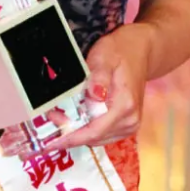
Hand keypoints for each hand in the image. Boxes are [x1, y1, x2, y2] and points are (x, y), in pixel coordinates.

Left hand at [45, 23, 152, 149]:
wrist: (140, 50)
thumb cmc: (120, 51)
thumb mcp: (105, 56)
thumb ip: (98, 76)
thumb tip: (94, 95)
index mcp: (125, 105)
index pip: (94, 131)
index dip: (71, 136)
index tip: (51, 140)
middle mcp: (130, 119)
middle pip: (94, 137)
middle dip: (70, 134)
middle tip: (49, 122)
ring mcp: (130, 124)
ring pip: (98, 138)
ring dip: (77, 133)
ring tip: (59, 120)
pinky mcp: (127, 124)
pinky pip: (103, 134)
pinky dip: (87, 130)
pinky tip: (75, 120)